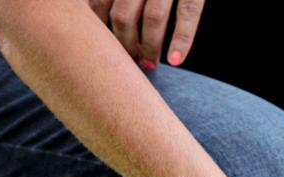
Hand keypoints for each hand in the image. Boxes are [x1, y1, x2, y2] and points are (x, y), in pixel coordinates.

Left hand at [89, 0, 203, 66]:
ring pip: (153, 19)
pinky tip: (176, 60)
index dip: (100, 28)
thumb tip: (96, 11)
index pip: (100, 2)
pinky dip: (182, 41)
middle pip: (123, 16)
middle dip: (125, 44)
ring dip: (150, 48)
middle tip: (130, 60)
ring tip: (150, 64)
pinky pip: (187, 15)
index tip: (104, 44)